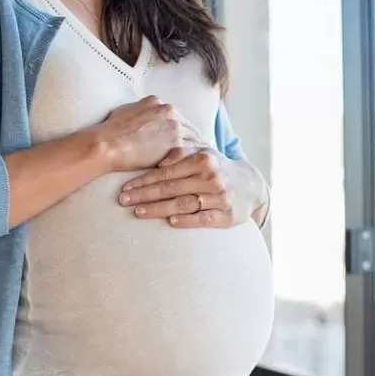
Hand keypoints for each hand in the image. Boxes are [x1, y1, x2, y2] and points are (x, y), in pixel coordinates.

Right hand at [93, 96, 203, 171]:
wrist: (107, 143)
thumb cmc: (110, 131)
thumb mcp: (125, 111)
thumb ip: (139, 112)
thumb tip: (140, 115)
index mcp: (158, 103)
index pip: (177, 117)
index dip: (181, 130)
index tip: (184, 139)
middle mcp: (169, 111)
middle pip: (189, 127)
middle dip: (192, 140)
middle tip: (199, 152)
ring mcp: (174, 127)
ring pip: (194, 139)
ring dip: (197, 150)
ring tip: (202, 162)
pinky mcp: (175, 144)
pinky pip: (191, 151)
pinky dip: (194, 159)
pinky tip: (197, 167)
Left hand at [118, 147, 268, 227]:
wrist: (251, 186)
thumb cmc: (217, 169)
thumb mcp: (203, 155)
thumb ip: (181, 153)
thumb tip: (159, 160)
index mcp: (203, 159)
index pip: (167, 171)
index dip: (144, 180)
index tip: (125, 186)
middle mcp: (211, 177)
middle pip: (171, 187)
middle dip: (144, 194)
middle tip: (123, 200)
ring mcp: (219, 197)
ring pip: (183, 203)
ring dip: (159, 208)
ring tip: (138, 212)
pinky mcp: (226, 215)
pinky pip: (203, 218)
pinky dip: (186, 220)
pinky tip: (170, 222)